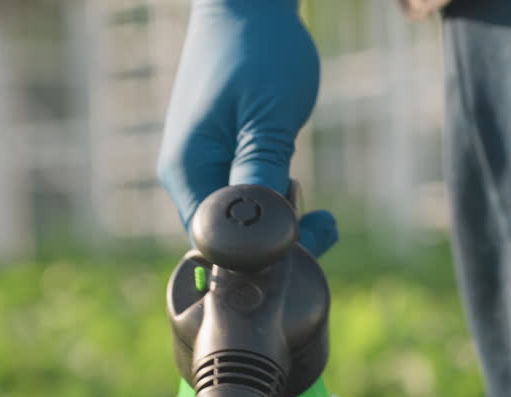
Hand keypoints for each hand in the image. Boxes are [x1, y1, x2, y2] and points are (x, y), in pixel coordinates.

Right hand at [157, 0, 337, 256]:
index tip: (304, 244)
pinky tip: (306, 198)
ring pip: (240, 222)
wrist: (246, 4)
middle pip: (226, 240)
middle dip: (276, 245)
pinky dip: (276, 203)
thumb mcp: (269, 117)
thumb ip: (261, 175)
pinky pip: (244, 199)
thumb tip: (265, 234)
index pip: (214, 244)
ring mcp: (200, 168)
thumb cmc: (258, 52)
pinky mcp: (219, 159)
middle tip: (325, 228)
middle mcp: (185, 176)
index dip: (257, 257)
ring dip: (281, 224)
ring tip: (324, 217)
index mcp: (186, 171)